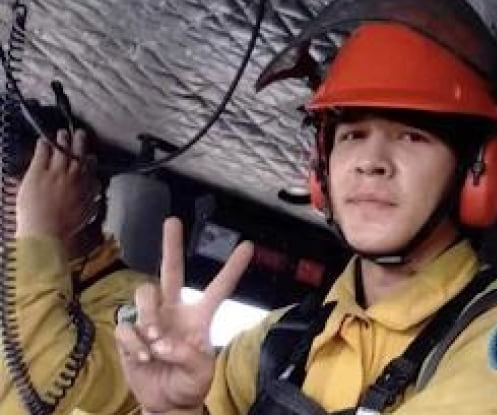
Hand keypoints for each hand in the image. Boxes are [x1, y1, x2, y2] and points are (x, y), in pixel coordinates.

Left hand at [15, 129, 99, 242]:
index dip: (91, 160)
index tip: (91, 157)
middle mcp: (72, 177)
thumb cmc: (65, 227)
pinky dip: (44, 146)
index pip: (91, 168)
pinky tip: (43, 141)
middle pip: (78, 154)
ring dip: (62, 140)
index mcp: (85, 187)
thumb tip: (98, 194)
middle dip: (80, 142)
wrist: (46, 232)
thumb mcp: (86, 214)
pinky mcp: (37, 173)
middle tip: (80, 133)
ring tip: (62, 133)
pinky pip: (42, 154)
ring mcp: (55, 173)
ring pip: (62, 150)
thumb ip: (93, 201)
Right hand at [115, 218, 252, 412]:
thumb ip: (189, 356)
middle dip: (171, 245)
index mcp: (200, 316)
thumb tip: (163, 341)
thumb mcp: (201, 373)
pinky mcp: (130, 334)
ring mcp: (150, 320)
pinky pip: (126, 326)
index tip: (248, 246)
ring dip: (148, 316)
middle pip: (171, 271)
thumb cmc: (189, 384)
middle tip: (172, 221)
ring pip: (144, 293)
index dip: (233, 267)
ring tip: (155, 341)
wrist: (165, 403)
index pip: (219, 288)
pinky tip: (143, 357)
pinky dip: (134, 343)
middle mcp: (174, 310)